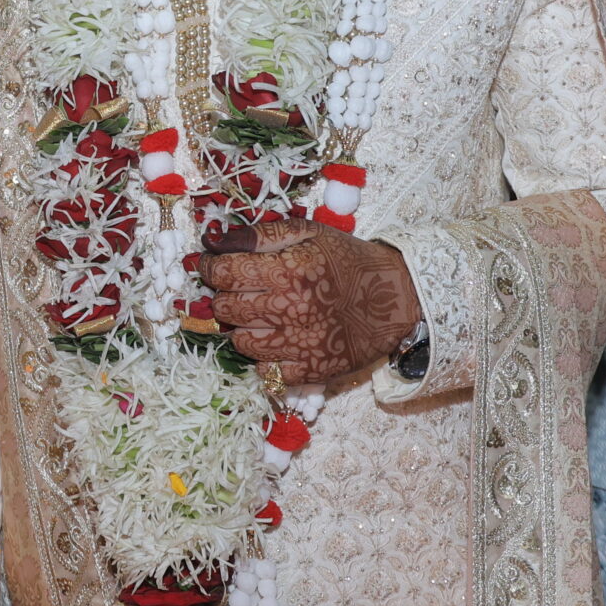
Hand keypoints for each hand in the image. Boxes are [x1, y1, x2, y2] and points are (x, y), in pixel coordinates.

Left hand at [196, 221, 420, 386]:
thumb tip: (212, 239)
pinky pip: (266, 371)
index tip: (212, 265)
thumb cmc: (348, 260)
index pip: (224, 274)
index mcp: (288, 270)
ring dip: (240, 328)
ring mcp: (300, 344)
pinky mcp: (311, 370)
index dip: (210, 268)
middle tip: (237, 290)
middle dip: (223, 298)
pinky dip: (264, 358)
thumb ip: (259, 234)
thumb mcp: (308, 233)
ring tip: (256, 315)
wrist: (396, 297)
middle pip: (227, 310)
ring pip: (241, 343)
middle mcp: (291, 308)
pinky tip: (274, 340)